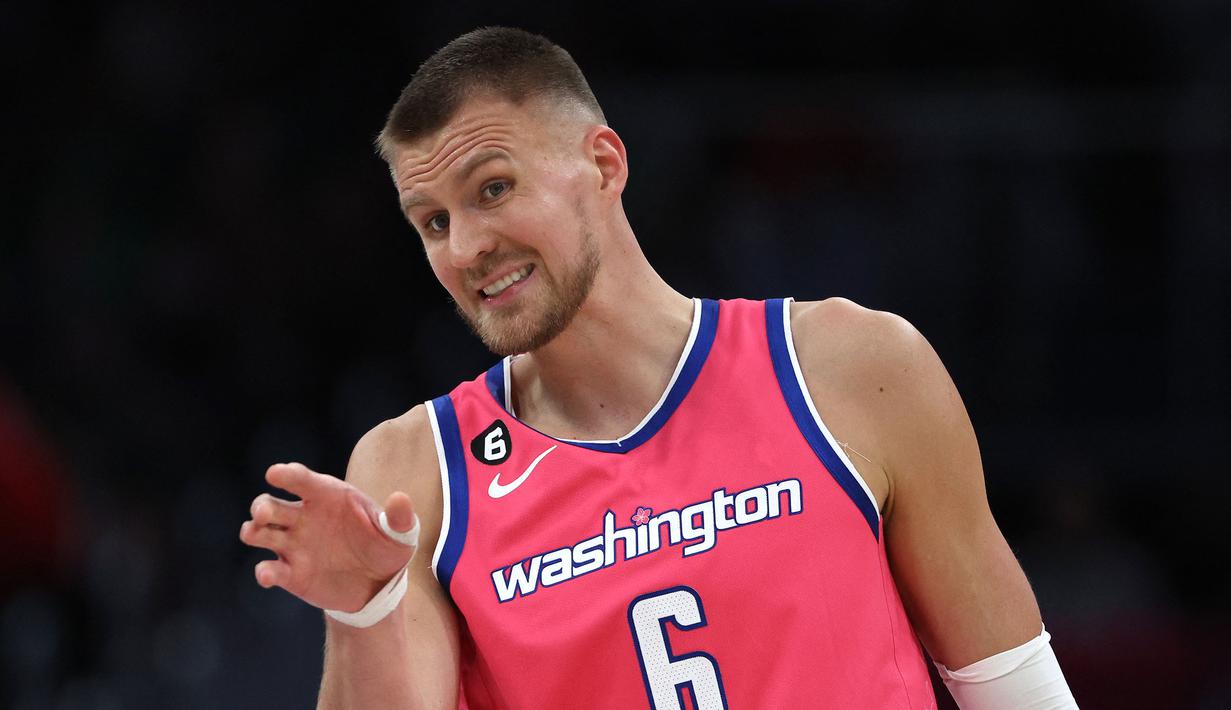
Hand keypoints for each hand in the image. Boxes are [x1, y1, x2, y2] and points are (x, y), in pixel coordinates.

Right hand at [239, 462, 417, 612]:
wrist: (379, 587)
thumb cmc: (386, 549)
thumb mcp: (401, 534)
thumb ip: (399, 518)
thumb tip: (400, 499)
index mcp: (328, 497)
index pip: (302, 480)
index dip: (288, 474)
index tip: (274, 473)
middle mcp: (304, 517)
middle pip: (270, 504)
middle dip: (262, 506)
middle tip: (264, 514)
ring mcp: (294, 545)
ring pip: (260, 532)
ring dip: (253, 531)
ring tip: (256, 533)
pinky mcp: (291, 573)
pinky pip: (270, 570)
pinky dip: (265, 572)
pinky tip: (268, 575)